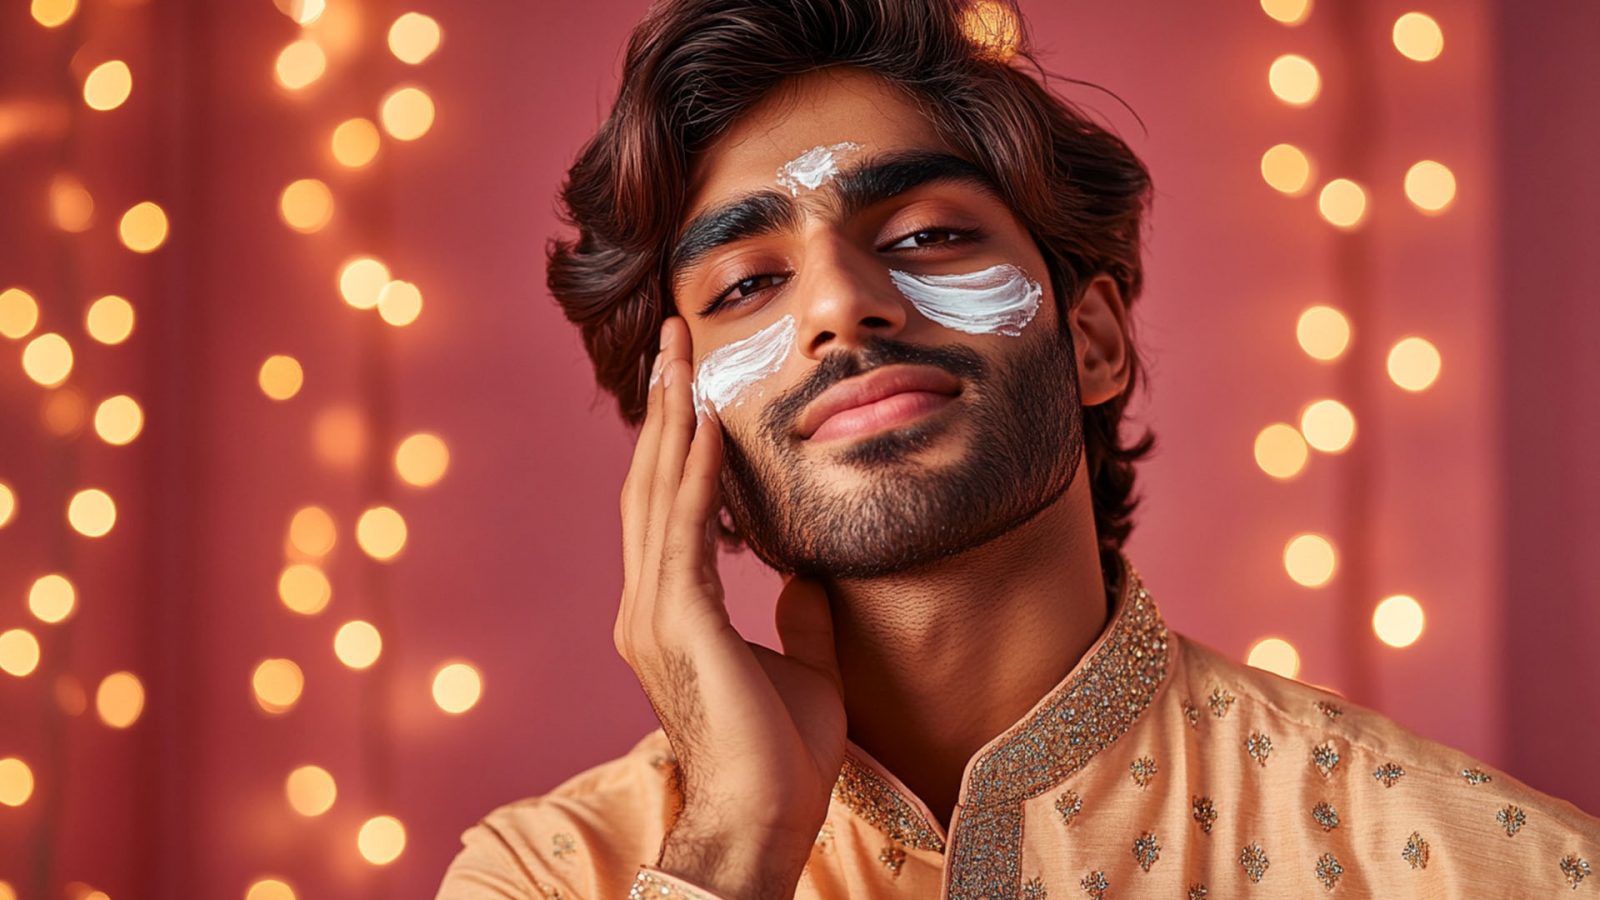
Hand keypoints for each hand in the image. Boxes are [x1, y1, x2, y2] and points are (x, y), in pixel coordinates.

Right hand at [615, 315, 847, 896]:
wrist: (764, 820)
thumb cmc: (783, 757)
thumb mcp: (800, 665)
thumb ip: (798, 617)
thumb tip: (808, 574)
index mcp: (668, 613)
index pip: (668, 508)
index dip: (677, 441)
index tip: (692, 384)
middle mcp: (647, 606)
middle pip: (650, 485)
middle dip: (664, 409)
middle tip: (676, 342)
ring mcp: (654, 615)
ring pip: (658, 495)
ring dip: (672, 420)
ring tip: (683, 357)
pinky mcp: (678, 625)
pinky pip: (685, 531)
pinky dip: (698, 473)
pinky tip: (711, 424)